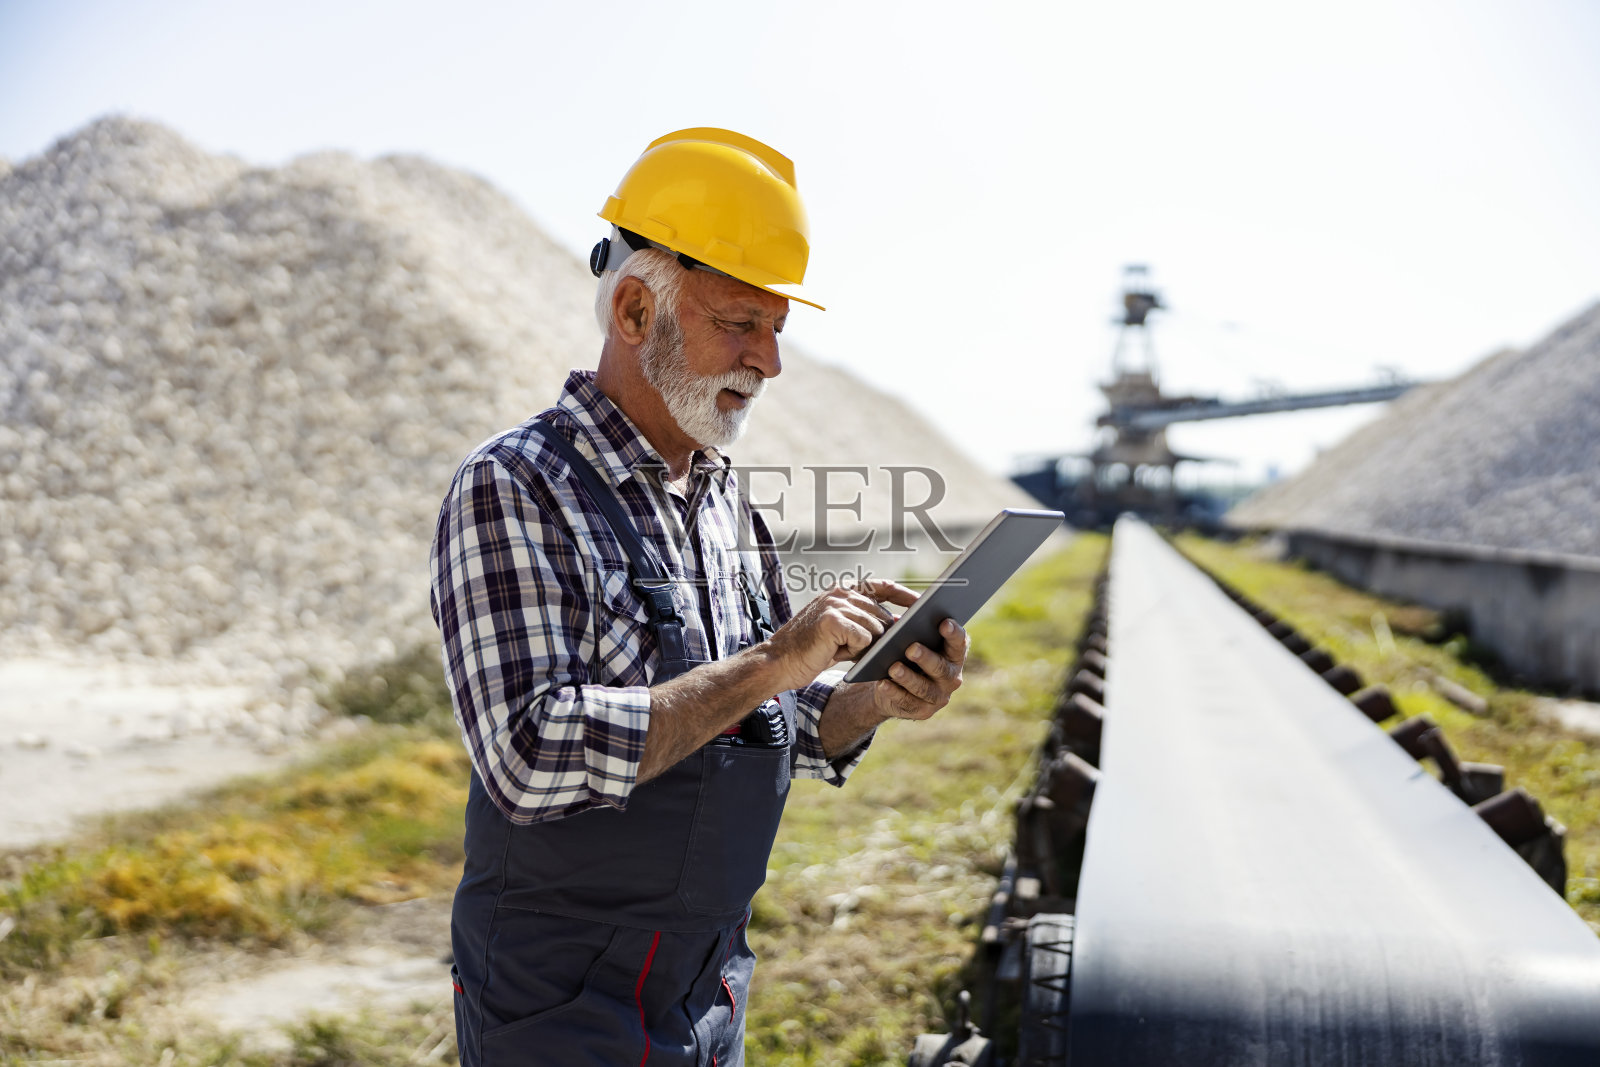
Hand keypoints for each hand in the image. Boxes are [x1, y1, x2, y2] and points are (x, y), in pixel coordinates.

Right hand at [763, 578, 917, 691]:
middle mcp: (840, 592)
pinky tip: (836, 651)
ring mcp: (836, 604)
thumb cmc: (812, 651)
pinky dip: (855, 651)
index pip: (883, 587)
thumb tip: (901, 625)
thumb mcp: (843, 633)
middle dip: (882, 636)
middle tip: (859, 650)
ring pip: (875, 629)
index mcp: (843, 590)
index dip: (905, 595)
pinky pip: (864, 639)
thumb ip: (867, 624)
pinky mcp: (833, 620)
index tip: (925, 604)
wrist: (779, 662)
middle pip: (883, 615)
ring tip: (840, 649)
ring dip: (865, 646)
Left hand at [870, 616, 967, 720]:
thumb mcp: (909, 640)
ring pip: (923, 688)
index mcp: (953, 655)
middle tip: (911, 648)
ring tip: (893, 668)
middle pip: (941, 668)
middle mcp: (952, 677)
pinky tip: (882, 683)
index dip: (954, 633)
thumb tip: (898, 620)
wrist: (895, 688)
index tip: (944, 622)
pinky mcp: (923, 711)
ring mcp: (939, 697)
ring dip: (908, 677)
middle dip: (926, 658)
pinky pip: (907, 702)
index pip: (959, 643)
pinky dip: (894, 692)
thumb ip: (909, 629)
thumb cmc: (905, 654)